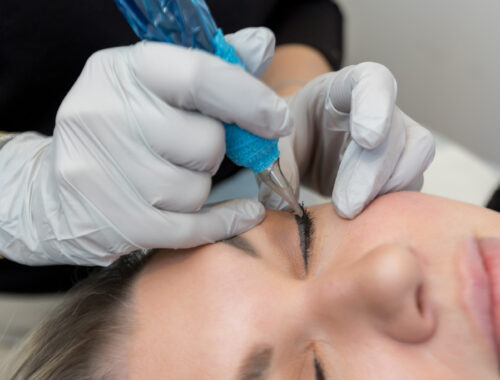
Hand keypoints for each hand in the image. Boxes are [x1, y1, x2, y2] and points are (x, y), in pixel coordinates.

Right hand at [0, 27, 291, 265]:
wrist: (54, 192)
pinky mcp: (112, 222)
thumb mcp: (155, 86)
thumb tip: (262, 44)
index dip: (250, 100)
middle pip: (206, 143)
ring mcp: (101, 172)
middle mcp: (102, 115)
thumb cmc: (120, 131)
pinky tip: (236, 213)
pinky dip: (220, 221)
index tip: (278, 120)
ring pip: (196, 189)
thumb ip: (212, 68)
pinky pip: (191, 228)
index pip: (200, 77)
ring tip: (171, 180)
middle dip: (214, 152)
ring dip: (200, 188)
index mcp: (121, 71)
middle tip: (191, 152)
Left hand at [261, 62, 434, 217]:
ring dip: (385, 190)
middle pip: (395, 130)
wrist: (302, 147)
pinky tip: (362, 216)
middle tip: (346, 206)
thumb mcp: (273, 140)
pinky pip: (410, 184)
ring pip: (414, 157)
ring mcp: (394, 138)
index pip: (373, 81)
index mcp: (343, 89)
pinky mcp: (399, 168)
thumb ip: (278, 163)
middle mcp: (377, 109)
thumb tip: (282, 204)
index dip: (376, 106)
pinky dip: (389, 205)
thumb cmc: (289, 133)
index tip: (368, 139)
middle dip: (373, 171)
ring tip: (348, 212)